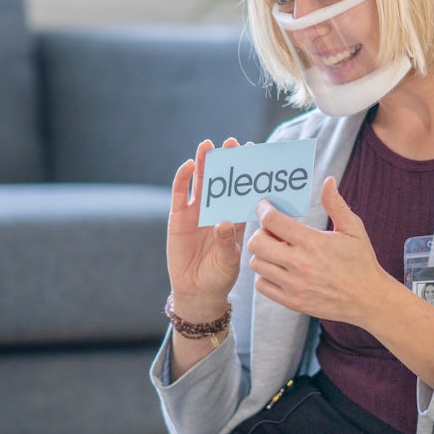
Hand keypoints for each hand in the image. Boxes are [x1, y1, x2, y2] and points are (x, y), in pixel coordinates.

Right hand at [166, 138, 247, 320]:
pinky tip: (188, 165)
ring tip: (208, 145)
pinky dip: (183, 179)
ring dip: (204, 163)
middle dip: (226, 161)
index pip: (242, 190)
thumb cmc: (220, 276)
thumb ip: (227, 242)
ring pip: (201, 182)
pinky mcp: (178, 218)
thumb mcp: (229, 261)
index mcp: (235, 218)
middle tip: (232, 142)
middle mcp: (217, 211)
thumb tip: (222, 223)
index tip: (255, 154)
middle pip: (222, 180)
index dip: (247, 174)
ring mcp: (197, 213)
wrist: (198, 291)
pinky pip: (180, 195)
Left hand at [248, 176, 399, 325]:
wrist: (368, 298)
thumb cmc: (361, 261)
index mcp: (312, 242)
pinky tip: (279, 270)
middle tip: (271, 232)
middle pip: (257, 243)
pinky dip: (265, 276)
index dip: (264, 210)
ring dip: (262, 254)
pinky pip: (262, 286)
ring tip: (276, 251)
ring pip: (257, 264)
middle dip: (260, 233)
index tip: (265, 207)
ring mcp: (294, 284)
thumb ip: (336, 204)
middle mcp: (299, 263)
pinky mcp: (292, 301)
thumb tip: (328, 181)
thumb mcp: (353, 228)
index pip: (272, 221)